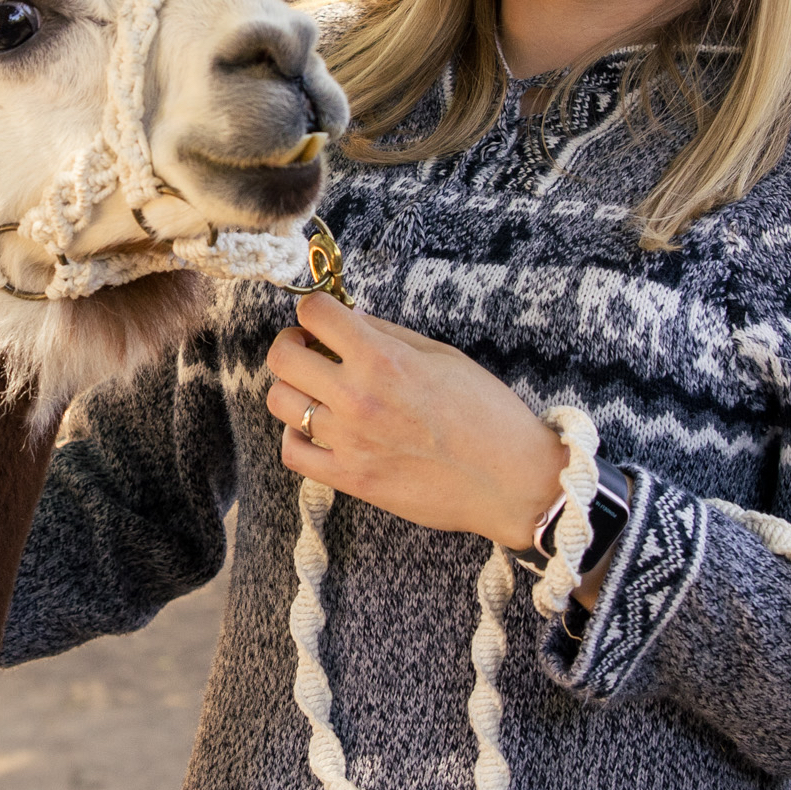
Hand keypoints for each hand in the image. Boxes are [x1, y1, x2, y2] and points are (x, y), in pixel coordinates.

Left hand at [263, 293, 565, 553]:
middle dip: (291, 343)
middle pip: (282, 358)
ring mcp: (347, 440)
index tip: (321, 316)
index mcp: (382, 360)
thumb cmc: (487, 414)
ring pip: (280, 402)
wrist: (510, 481)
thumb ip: (389, 335)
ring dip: (293, 389)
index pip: (315, 313)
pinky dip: (296, 436)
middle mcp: (356, 397)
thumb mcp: (444, 357)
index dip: (315, 308)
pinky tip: (316, 429)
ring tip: (315, 390)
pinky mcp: (348, 478)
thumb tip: (351, 318)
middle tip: (308, 347)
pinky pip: (291, 451)